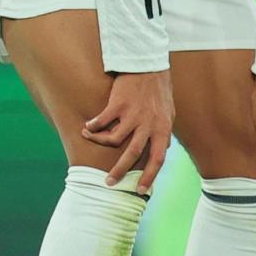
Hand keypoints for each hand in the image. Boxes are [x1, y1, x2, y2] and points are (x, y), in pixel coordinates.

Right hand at [81, 71, 173, 192]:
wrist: (149, 64)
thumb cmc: (159, 90)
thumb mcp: (168, 112)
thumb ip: (163, 131)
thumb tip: (164, 150)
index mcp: (163, 129)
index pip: (158, 159)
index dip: (149, 176)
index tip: (140, 190)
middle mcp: (148, 124)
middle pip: (133, 154)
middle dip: (119, 171)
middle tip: (108, 183)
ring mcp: (133, 115)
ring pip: (114, 139)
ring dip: (99, 141)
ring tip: (89, 138)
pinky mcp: (118, 104)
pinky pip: (102, 122)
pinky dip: (93, 127)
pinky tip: (87, 127)